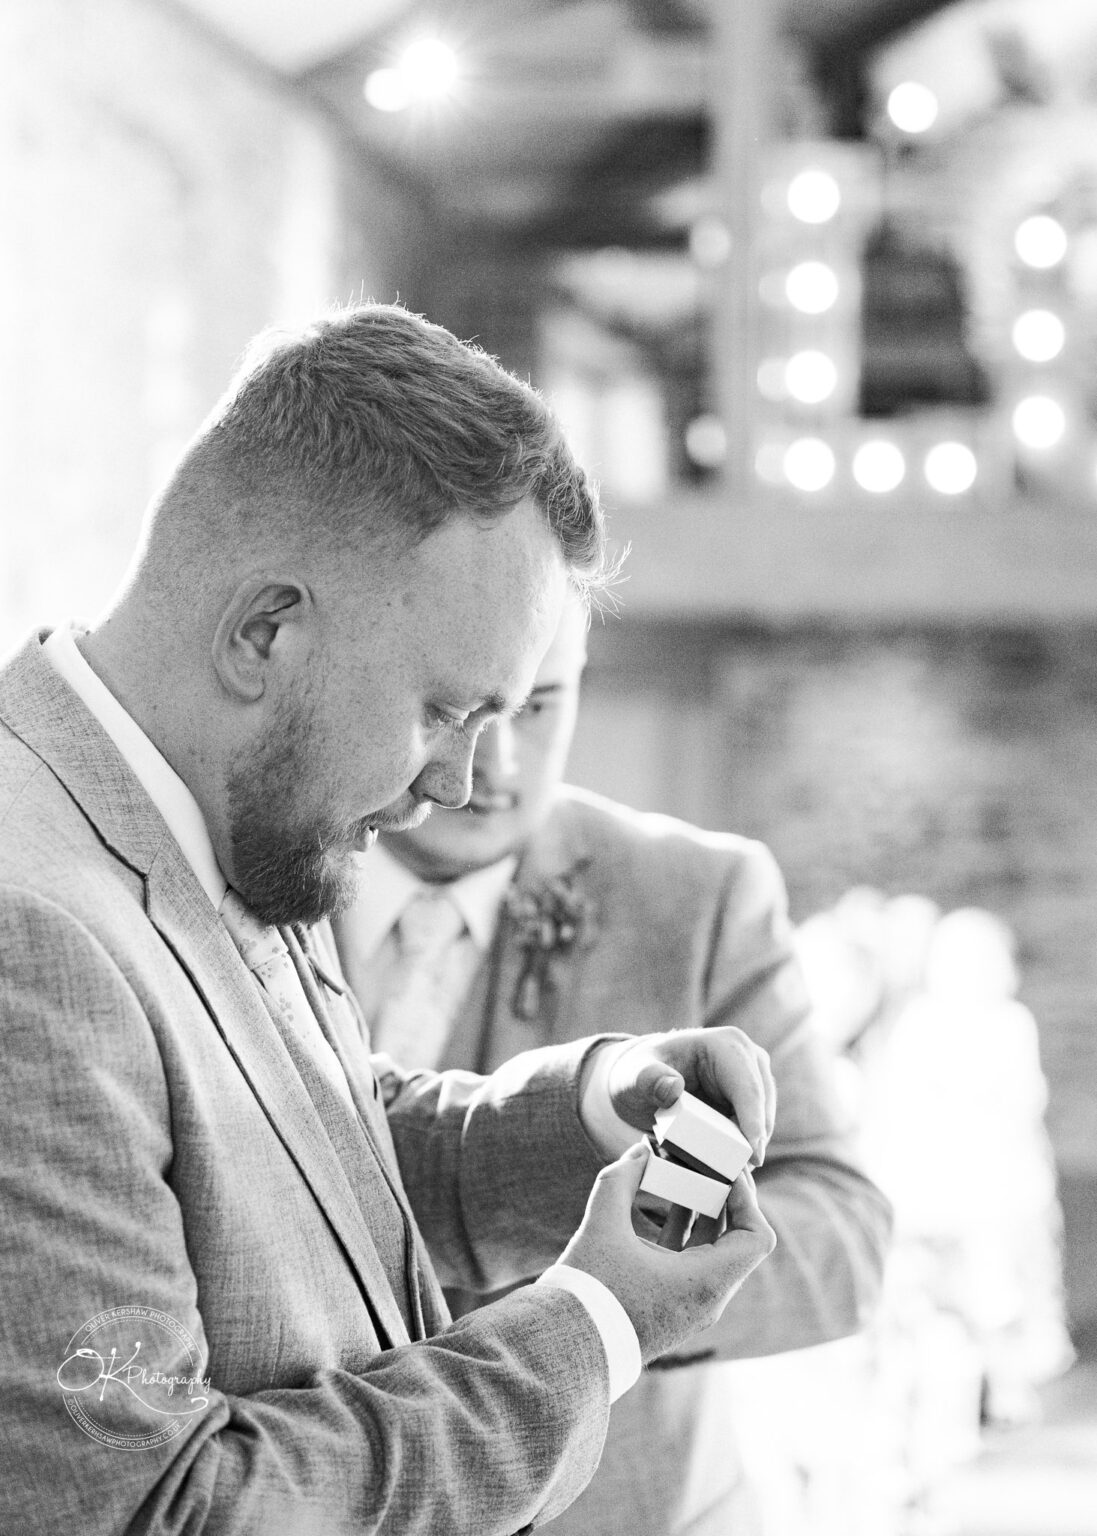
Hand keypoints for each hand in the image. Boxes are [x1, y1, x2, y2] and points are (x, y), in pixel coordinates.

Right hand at [557, 1142, 775, 1362]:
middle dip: (724, 1198)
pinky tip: (664, 1204)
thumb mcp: (602, 1225)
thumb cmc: (588, 1292)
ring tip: (686, 1174)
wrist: (565, 1350)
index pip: (757, 1238)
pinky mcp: (673, 1308)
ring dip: (703, 1213)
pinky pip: (693, 1264)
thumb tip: (641, 1150)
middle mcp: (708, 1300)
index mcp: (705, 1283)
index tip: (726, 1172)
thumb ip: (621, 1179)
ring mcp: (692, 1307)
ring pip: (714, 1252)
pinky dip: (686, 1233)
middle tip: (709, 1164)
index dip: (748, 1199)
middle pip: (737, 1241)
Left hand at [603, 1026, 776, 1164]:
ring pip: (763, 1121)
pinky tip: (729, 1172)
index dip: (753, 1121)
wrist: (640, 1081)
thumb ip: (648, 1079)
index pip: (747, 1087)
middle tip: (739, 1177)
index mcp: (725, 1045)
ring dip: (750, 1149)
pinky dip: (743, 1151)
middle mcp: (746, 1058)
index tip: (753, 1155)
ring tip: (732, 1178)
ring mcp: (752, 1080)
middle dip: (754, 1141)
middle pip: (761, 1106)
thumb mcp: (633, 1076)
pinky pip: (754, 1130)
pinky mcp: (749, 1102)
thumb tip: (674, 1088)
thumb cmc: (637, 1073)